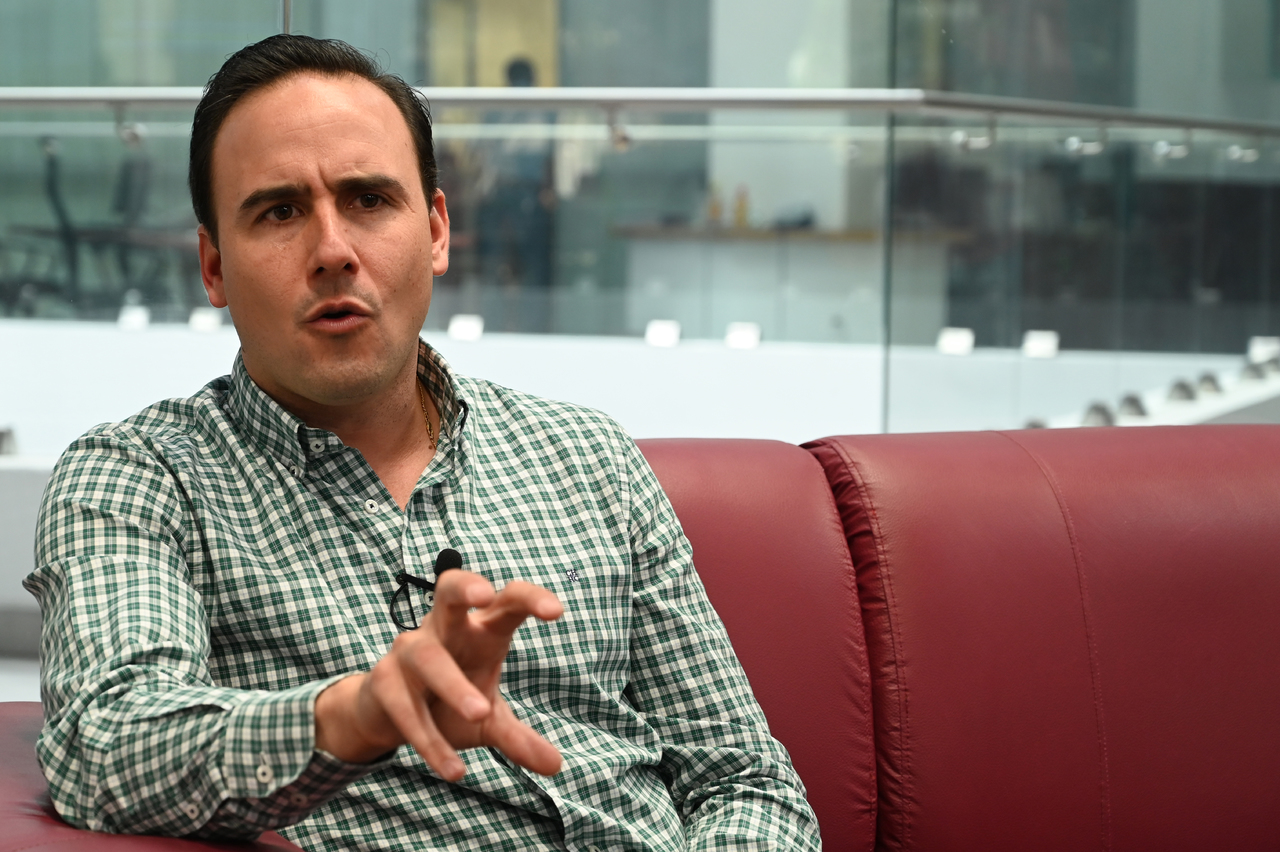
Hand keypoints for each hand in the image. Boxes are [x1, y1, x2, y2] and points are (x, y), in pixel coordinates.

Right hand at [315, 570, 563, 780]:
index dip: (529, 599)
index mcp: (478, 629)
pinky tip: (452, 768)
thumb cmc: (448, 703)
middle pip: (449, 589)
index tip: (556, 612)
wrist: (387, 717)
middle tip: (484, 594)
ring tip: (480, 714)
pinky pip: (406, 707)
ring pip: (428, 656)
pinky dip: (430, 738)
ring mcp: (409, 650)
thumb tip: (556, 765)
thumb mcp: (489, 721)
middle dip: (465, 586)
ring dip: (453, 684)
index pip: (506, 601)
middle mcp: (443, 629)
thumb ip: (519, 738)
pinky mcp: (383, 680)